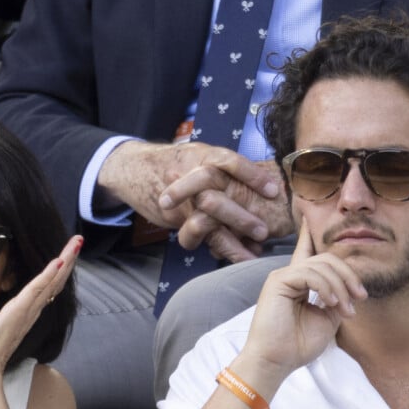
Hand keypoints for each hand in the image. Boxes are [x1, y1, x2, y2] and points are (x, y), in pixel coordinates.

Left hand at [0, 235, 82, 372]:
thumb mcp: (1, 318)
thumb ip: (10, 307)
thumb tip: (8, 298)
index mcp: (32, 308)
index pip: (51, 283)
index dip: (62, 266)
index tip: (70, 249)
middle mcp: (35, 307)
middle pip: (58, 279)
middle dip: (70, 258)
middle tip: (79, 239)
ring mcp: (29, 308)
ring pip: (52, 280)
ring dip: (65, 260)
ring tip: (75, 244)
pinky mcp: (20, 309)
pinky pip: (37, 289)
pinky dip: (49, 275)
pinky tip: (58, 261)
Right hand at [97, 140, 280, 260]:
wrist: (134, 168)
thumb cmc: (175, 162)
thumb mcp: (199, 154)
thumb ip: (224, 167)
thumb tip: (266, 184)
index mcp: (201, 156)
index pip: (228, 162)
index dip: (252, 175)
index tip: (273, 190)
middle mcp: (188, 176)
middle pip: (215, 198)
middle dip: (240, 217)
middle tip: (263, 231)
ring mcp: (179, 199)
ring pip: (204, 224)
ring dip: (229, 242)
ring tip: (250, 254)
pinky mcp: (172, 217)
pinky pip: (192, 237)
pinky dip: (216, 248)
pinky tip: (234, 255)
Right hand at [242, 218, 367, 378]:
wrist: (276, 360)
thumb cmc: (297, 345)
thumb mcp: (326, 320)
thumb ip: (335, 299)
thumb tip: (345, 289)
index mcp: (298, 282)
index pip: (306, 252)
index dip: (308, 234)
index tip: (309, 216)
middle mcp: (288, 275)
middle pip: (326, 258)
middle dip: (348, 275)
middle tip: (359, 299)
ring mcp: (282, 276)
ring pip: (322, 265)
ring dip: (341, 288)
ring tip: (345, 311)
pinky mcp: (278, 281)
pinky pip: (310, 273)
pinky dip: (326, 287)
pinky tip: (329, 303)